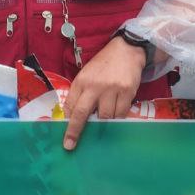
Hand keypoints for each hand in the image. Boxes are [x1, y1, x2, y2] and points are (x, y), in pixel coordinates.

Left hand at [62, 36, 146, 150]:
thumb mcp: (86, 75)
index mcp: (82, 81)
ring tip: (103, 123)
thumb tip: (71, 117)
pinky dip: (118, 119)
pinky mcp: (128, 92)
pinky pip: (121, 114)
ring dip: (103, 124)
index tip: (66, 140)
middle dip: (76, 131)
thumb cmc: (103, 65)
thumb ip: (79, 94)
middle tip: (72, 145)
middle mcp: (95, 85)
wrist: (127, 50)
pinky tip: (116, 116)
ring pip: (105, 117)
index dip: (68, 124)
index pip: (71, 106)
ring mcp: (112, 89)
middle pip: (84, 113)